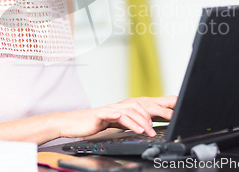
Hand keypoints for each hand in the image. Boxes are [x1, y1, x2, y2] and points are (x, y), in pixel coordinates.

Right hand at [56, 95, 177, 138]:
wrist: (71, 124)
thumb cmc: (91, 124)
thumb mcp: (112, 125)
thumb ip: (126, 123)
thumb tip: (140, 127)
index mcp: (121, 108)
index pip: (142, 107)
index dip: (154, 111)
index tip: (166, 119)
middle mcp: (117, 106)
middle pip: (139, 106)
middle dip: (153, 115)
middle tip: (163, 125)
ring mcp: (109, 109)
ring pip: (130, 111)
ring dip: (141, 121)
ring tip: (148, 131)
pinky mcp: (101, 115)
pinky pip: (116, 116)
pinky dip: (127, 121)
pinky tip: (134, 128)